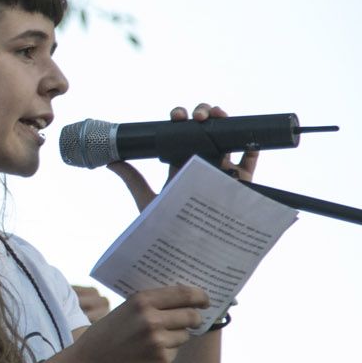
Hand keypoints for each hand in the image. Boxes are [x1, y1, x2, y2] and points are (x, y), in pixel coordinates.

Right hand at [66, 284, 208, 362]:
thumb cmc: (104, 337)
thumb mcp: (122, 312)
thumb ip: (149, 305)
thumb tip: (183, 302)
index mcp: (141, 301)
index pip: (184, 293)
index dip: (200, 296)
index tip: (205, 300)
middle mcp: (151, 319)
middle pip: (191, 315)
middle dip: (194, 318)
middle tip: (192, 320)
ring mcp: (157, 341)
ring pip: (184, 335)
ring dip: (176, 337)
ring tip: (153, 342)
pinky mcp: (160, 361)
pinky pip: (175, 352)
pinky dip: (165, 353)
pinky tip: (146, 355)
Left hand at [107, 103, 260, 211]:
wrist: (189, 249)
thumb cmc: (166, 226)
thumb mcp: (146, 199)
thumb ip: (132, 179)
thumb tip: (108, 161)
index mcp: (180, 164)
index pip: (180, 134)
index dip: (180, 120)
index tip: (176, 116)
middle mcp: (202, 162)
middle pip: (205, 130)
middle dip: (202, 113)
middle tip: (197, 116)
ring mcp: (222, 170)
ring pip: (228, 138)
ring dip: (225, 121)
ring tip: (217, 115)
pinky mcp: (242, 183)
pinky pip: (251, 161)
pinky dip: (253, 147)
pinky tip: (246, 137)